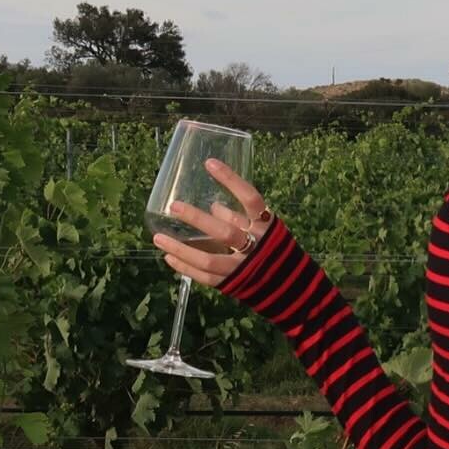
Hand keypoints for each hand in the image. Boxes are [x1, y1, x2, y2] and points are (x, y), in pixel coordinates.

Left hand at [151, 156, 274, 286]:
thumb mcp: (264, 228)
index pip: (250, 199)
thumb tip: (213, 206)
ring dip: (181, 249)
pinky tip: (168, 258)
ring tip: (158, 238)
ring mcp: (242, 267)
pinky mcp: (232, 283)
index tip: (210, 163)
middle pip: (225, 232)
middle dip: (198, 219)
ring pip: (209, 260)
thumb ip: (239, 216)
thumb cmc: (273, 248)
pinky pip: (205, 276)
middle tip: (174, 206)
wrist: (290, 284)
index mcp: (266, 226)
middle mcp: (256, 246)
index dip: (231, 180)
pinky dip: (185, 267)